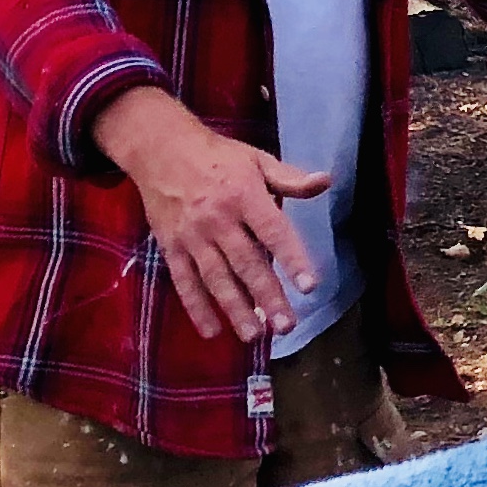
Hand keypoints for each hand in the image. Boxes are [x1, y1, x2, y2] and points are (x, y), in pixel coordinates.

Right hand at [93, 87, 331, 342]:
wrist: (161, 150)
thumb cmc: (219, 156)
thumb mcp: (257, 159)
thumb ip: (289, 178)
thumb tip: (325, 181)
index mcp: (245, 196)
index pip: (274, 232)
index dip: (292, 259)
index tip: (310, 286)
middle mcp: (219, 220)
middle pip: (247, 263)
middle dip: (267, 297)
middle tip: (286, 326)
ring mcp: (193, 237)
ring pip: (217, 279)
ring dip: (235, 309)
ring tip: (255, 336)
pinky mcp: (171, 247)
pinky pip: (184, 282)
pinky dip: (197, 308)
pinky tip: (212, 331)